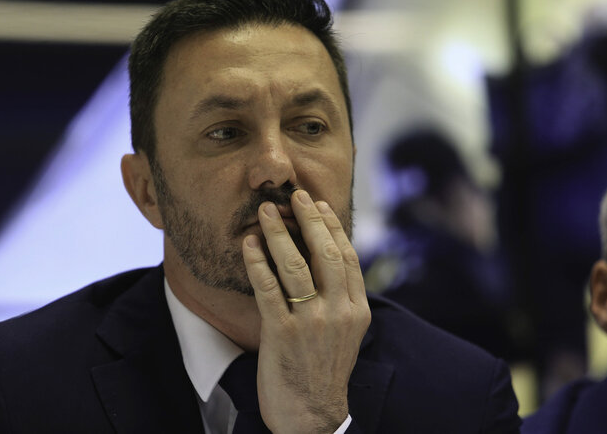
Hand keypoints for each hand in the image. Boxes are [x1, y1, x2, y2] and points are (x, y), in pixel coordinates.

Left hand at [242, 189, 370, 433]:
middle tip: (295, 195)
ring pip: (295, 266)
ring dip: (278, 233)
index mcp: (357, 310)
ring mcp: (312, 323)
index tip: (318, 206)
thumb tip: (328, 259)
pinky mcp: (283, 334)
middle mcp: (339, 312)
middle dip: (309, 220)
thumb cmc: (324, 369)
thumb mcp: (346, 333)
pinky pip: (268, 289)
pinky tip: (248, 245)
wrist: (312, 414)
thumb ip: (342, 298)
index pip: (347, 257)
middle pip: (325, 253)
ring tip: (265, 211)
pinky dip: (257, 262)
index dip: (332, 227)